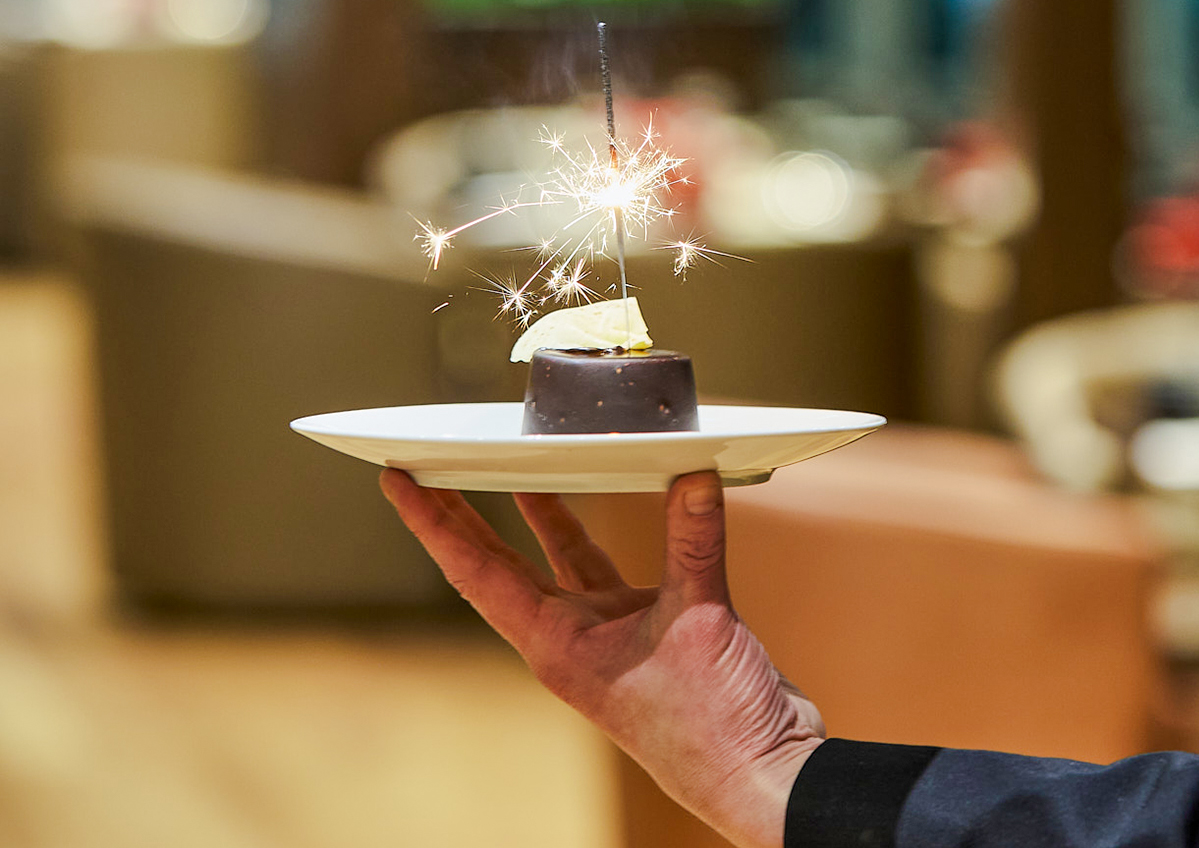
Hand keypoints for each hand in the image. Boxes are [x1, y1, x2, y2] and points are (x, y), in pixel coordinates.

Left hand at [379, 469, 823, 847]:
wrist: (758, 772)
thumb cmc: (710, 725)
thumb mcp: (697, 619)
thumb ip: (692, 539)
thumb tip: (691, 473)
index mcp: (557, 645)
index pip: (477, 571)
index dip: (434, 523)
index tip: (398, 480)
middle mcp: (572, 639)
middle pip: (501, 566)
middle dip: (465, 516)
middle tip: (431, 468)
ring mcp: (611, 636)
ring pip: (561, 565)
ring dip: (539, 518)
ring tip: (516, 471)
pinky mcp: (655, 631)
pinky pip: (617, 571)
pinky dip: (614, 535)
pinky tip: (617, 501)